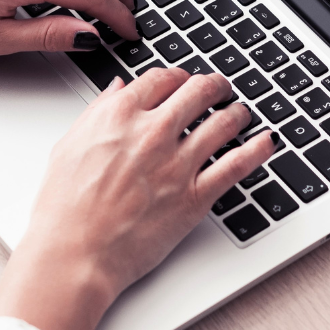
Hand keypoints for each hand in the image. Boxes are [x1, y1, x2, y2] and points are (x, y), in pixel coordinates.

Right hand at [0, 67, 277, 329]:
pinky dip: (257, 149)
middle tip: (220, 88)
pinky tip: (266, 142)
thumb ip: (98, 111)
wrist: (74, 254)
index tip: (183, 81)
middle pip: (198, 91)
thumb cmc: (63, 208)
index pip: (161, 78)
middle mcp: (152, 132)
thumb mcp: (69, 145)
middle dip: (214, 85)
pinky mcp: (195, 197)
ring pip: (223, 122)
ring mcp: (177, 164)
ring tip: (241, 113)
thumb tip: (117, 89)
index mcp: (119, 116)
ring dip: (237, 112)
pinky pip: (237, 165)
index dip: (178, 76)